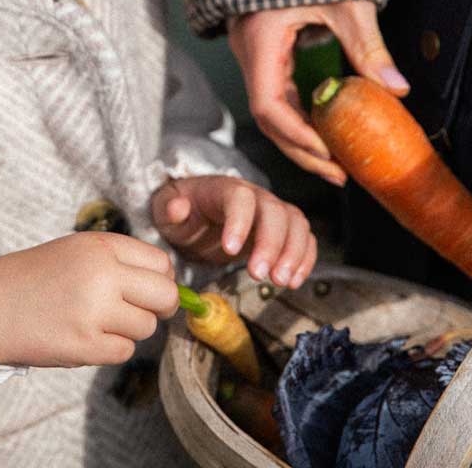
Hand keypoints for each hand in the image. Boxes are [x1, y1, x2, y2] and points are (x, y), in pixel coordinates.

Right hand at [0, 231, 177, 367]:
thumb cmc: (33, 277)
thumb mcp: (76, 251)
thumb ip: (118, 262)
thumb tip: (167, 285)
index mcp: (101, 246)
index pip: (160, 263)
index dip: (161, 279)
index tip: (150, 288)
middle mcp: (103, 274)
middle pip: (165, 296)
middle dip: (160, 307)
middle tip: (140, 311)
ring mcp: (95, 311)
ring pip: (146, 327)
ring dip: (129, 329)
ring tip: (97, 321)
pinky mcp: (86, 346)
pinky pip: (124, 351)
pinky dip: (110, 348)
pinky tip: (85, 337)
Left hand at [151, 174, 316, 287]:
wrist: (198, 216)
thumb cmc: (184, 212)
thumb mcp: (166, 208)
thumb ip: (169, 207)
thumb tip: (177, 208)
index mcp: (224, 188)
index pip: (240, 198)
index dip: (239, 222)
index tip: (231, 250)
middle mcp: (254, 196)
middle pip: (274, 211)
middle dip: (271, 244)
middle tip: (260, 275)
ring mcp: (272, 212)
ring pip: (295, 223)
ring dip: (293, 253)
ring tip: (281, 281)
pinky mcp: (283, 231)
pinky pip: (304, 238)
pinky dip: (305, 259)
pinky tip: (294, 281)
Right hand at [229, 0, 408, 185]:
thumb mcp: (344, 1)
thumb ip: (366, 44)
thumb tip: (396, 88)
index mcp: (259, 39)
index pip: (268, 106)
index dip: (297, 137)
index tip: (331, 155)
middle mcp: (249, 50)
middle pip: (267, 116)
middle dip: (302, 148)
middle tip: (339, 173)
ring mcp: (253, 51)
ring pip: (270, 107)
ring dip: (300, 136)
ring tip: (336, 159)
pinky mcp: (264, 49)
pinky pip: (276, 92)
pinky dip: (299, 115)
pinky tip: (325, 127)